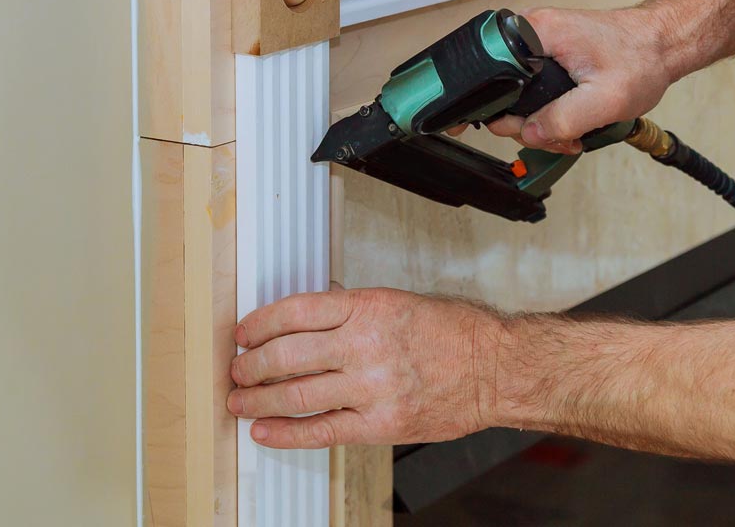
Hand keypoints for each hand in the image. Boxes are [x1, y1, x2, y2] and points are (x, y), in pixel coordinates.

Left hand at [227, 288, 502, 448]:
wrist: (496, 368)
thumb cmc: (455, 333)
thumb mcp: (399, 302)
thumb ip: (352, 311)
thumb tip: (306, 321)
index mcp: (369, 306)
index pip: (295, 311)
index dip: (260, 323)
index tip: (244, 333)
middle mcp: (366, 344)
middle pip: (287, 354)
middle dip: (251, 364)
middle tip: (238, 370)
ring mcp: (372, 387)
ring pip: (297, 394)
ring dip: (259, 400)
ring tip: (240, 401)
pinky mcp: (380, 423)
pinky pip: (322, 430)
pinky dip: (287, 433)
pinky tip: (265, 432)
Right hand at [489, 6, 675, 153]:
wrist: (663, 43)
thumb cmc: (642, 57)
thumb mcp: (605, 99)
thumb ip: (563, 119)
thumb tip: (531, 133)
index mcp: (539, 33)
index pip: (492, 73)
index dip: (497, 108)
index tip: (519, 128)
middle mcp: (534, 31)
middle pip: (504, 89)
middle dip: (528, 123)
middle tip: (558, 137)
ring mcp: (542, 41)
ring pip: (521, 94)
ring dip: (542, 121)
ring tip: (572, 133)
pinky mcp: (552, 52)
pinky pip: (536, 88)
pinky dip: (550, 110)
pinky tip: (571, 122)